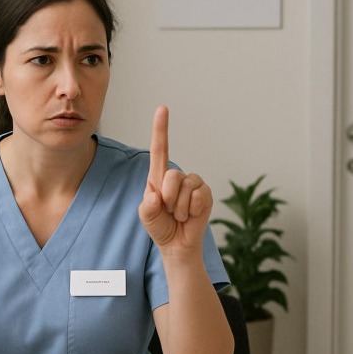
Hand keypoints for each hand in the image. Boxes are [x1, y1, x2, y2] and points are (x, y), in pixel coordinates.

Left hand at [139, 106, 212, 253]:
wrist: (177, 245)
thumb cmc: (160, 227)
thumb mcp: (147, 217)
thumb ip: (147, 207)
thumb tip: (156, 196)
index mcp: (159, 177)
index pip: (160, 149)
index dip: (161, 128)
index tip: (162, 108)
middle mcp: (177, 177)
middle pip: (171, 175)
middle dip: (168, 198)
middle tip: (169, 211)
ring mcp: (193, 184)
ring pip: (186, 187)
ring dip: (181, 207)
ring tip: (180, 215)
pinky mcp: (205, 194)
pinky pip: (200, 195)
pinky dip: (193, 209)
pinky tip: (191, 215)